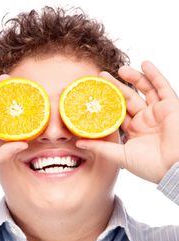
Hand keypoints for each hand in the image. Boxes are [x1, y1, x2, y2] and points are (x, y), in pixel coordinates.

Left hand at [76, 61, 178, 183]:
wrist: (174, 169)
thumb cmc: (150, 166)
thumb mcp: (121, 156)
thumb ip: (101, 148)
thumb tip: (78, 142)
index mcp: (134, 131)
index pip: (117, 112)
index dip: (106, 102)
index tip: (93, 92)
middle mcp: (145, 120)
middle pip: (128, 98)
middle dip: (115, 86)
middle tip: (101, 76)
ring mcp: (158, 111)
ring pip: (144, 89)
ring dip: (133, 78)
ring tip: (119, 70)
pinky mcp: (171, 106)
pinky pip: (162, 87)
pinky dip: (154, 75)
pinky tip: (144, 63)